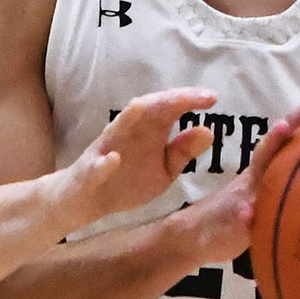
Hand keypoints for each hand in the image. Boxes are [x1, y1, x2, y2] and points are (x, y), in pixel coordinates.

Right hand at [56, 87, 219, 222]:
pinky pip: (96, 167)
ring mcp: (105, 150)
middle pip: (146, 111)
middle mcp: (127, 133)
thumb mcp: (163, 169)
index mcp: (148, 131)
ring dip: (126, 119)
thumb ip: (182, 151)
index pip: (170, 109)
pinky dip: (104, 163)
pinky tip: (114, 159)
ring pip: (115, 130)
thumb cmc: (128, 179)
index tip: (213, 98)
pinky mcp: (89, 172)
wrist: (87, 201)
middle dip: (168, 102)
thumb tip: (208, 131)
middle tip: (192, 97)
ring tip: (140, 106)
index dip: (189, 101)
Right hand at [167, 78, 299, 267]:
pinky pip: (239, 217)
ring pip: (261, 168)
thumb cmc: (239, 213)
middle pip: (284, 136)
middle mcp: (260, 172)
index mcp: (271, 165)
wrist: (194, 235)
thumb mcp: (268, 196)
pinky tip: (248, 213)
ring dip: (272, 146)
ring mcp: (245, 194)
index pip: (297, 129)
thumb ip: (290, 182)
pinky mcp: (232, 221)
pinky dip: (244, 214)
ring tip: (283, 128)